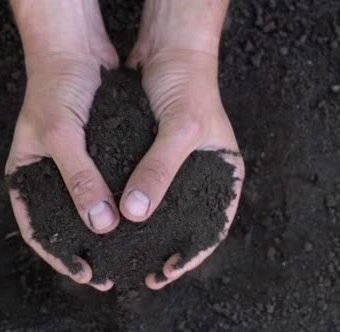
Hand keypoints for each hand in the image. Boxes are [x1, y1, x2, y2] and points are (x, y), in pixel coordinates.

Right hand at [5, 0, 118, 290]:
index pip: (35, 228)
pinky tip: (134, 221)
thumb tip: (102, 225)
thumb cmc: (56, 89)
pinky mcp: (95, 156)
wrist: (74, 50)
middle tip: (110, 273)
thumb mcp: (62, 137)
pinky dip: (115, 206)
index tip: (86, 274)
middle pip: (61, 225)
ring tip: (125, 254)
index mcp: (25, 176)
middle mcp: (48, 176)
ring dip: (102, 233)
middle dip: (83, 250)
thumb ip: (80, 180)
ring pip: (85, 210)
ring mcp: (72, 167)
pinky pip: (104, 189)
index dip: (58, 255)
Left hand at [122, 0, 244, 289]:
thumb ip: (159, 170)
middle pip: (187, 226)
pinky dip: (131, 209)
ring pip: (163, 213)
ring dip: (147, 234)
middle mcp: (201, 177)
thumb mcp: (179, 129)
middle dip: (166, 251)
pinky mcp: (153, 159)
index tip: (166, 273)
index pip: (214, 228)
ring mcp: (176, 169)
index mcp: (225, 175)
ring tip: (124, 255)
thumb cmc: (189, 85)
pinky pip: (143, 192)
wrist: (171, 50)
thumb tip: (134, 213)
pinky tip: (114, 222)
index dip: (192, 255)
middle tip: (139, 273)